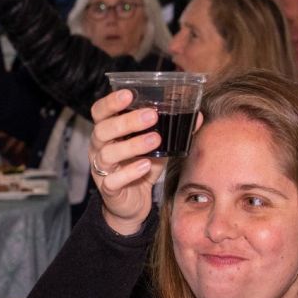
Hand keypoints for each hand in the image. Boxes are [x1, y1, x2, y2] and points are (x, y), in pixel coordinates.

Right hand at [89, 88, 169, 235]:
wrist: (132, 203)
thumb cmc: (140, 167)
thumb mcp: (157, 146)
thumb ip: (172, 131)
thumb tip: (199, 116)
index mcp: (108, 133)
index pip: (100, 112)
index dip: (110, 102)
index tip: (129, 94)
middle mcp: (99, 149)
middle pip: (102, 130)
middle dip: (126, 121)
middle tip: (151, 116)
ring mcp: (101, 170)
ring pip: (107, 154)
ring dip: (132, 145)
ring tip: (155, 139)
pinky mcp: (108, 189)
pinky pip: (113, 180)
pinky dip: (130, 172)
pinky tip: (146, 165)